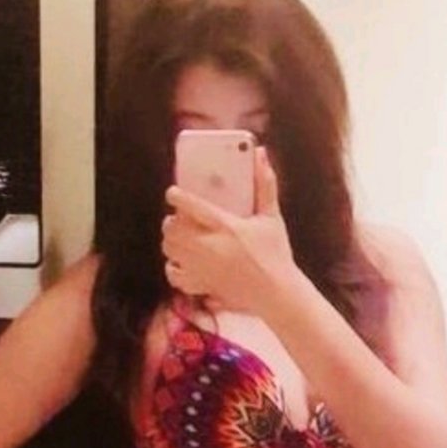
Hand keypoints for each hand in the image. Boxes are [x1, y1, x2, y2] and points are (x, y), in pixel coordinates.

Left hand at [162, 146, 296, 315]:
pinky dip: (173, 267)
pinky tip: (182, 261)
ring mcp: (203, 268)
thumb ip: (265, 184)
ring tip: (180, 238)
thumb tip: (260, 153)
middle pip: (173, 228)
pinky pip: (174, 275)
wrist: (276, 293)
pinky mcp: (201, 285)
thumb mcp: (272, 217)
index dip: (177, 197)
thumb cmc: (276, 253)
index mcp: (226, 226)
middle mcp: (210, 247)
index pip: (191, 206)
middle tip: (179, 219)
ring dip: (171, 241)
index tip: (173, 192)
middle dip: (172, 221)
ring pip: (170, 249)